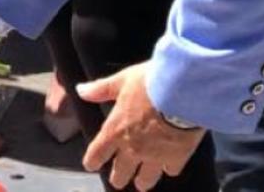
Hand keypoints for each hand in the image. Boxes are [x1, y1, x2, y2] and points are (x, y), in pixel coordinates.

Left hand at [79, 62, 206, 190]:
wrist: (183, 93)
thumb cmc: (150, 84)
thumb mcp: (122, 81)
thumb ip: (101, 89)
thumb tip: (81, 91)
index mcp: (115, 131)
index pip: (97, 153)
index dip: (92, 161)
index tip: (91, 165)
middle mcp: (132, 148)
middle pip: (120, 173)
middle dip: (118, 178)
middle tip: (118, 180)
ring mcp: (155, 156)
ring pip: (146, 178)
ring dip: (142, 181)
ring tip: (141, 184)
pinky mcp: (177, 158)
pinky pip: (171, 170)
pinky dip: (169, 169)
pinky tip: (169, 168)